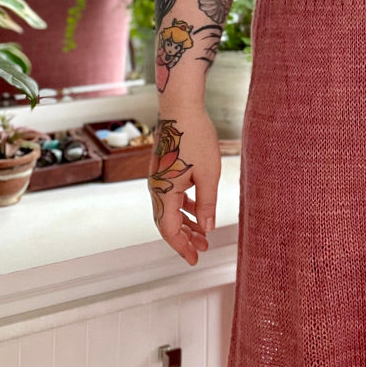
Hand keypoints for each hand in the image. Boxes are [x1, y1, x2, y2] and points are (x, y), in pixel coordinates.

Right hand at [147, 109, 221, 265]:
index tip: (194, 259)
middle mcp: (157, 188)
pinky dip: (185, 206)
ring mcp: (159, 178)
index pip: (169, 230)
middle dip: (185, 238)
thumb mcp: (208, 174)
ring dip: (186, 222)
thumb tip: (207, 228)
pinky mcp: (164, 169)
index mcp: (164, 192)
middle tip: (201, 250)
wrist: (180, 107)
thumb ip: (207, 203)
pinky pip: (172, 195)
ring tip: (203, 233)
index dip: (182, 247)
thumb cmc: (195, 136)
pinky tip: (198, 208)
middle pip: (168, 222)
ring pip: (170, 209)